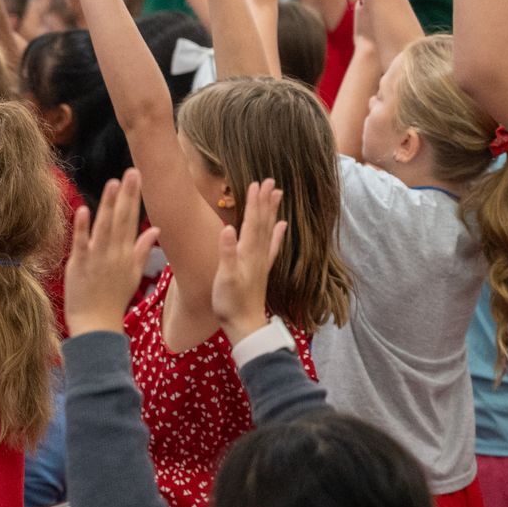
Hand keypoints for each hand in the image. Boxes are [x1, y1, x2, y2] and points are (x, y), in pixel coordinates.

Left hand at [63, 170, 159, 334]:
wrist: (97, 324)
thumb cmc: (113, 298)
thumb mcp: (133, 273)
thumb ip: (142, 249)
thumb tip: (155, 229)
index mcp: (127, 253)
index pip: (132, 220)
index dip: (134, 197)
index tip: (136, 175)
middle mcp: (114, 253)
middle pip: (122, 219)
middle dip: (127, 195)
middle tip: (132, 171)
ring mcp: (97, 258)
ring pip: (104, 227)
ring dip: (109, 205)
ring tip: (113, 184)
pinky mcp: (79, 265)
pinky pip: (81, 243)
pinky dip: (82, 227)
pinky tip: (83, 209)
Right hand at [211, 180, 287, 340]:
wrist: (245, 325)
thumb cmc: (231, 302)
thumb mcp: (225, 277)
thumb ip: (226, 252)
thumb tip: (227, 228)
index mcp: (248, 253)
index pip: (252, 222)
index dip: (254, 203)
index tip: (257, 183)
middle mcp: (257, 254)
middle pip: (263, 223)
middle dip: (265, 202)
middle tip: (270, 181)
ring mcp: (261, 262)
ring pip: (268, 231)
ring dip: (272, 212)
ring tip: (277, 195)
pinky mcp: (262, 271)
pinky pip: (272, 248)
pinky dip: (278, 235)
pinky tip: (282, 226)